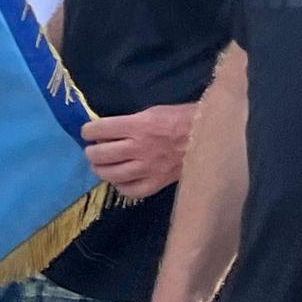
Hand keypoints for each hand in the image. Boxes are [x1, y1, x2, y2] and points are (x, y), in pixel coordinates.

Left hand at [80, 103, 195, 198]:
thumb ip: (130, 122)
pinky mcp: (159, 182)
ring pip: (112, 174)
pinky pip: (132, 190)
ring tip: (100, 166)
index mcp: (137, 125)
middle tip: (93, 150)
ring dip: (101, 169)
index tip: (88, 132)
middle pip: (100, 154)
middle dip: (91, 152)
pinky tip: (120, 180)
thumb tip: (109, 130)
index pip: (99, 129)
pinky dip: (121, 186)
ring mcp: (149, 167)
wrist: (212, 137)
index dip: (88, 131)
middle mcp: (139, 147)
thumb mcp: (152, 111)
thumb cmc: (182, 118)